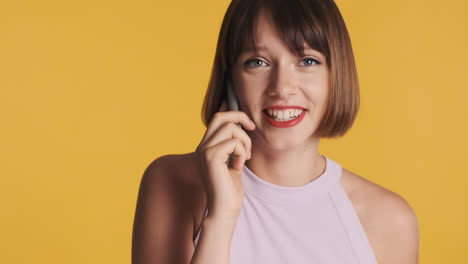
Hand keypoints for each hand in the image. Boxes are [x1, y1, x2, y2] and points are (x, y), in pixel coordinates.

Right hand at [193, 100, 254, 220]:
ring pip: (229, 128)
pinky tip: (239, 166)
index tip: (249, 125)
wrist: (224, 210)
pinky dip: (242, 152)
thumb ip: (233, 146)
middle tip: (252, 128)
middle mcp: (201, 147)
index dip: (234, 115)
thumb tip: (241, 127)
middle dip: (239, 116)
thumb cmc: (230, 190)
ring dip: (244, 141)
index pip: (216, 119)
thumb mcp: (232, 162)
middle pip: (219, 116)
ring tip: (245, 157)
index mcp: (205, 148)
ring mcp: (204, 151)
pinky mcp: (211, 157)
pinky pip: (233, 142)